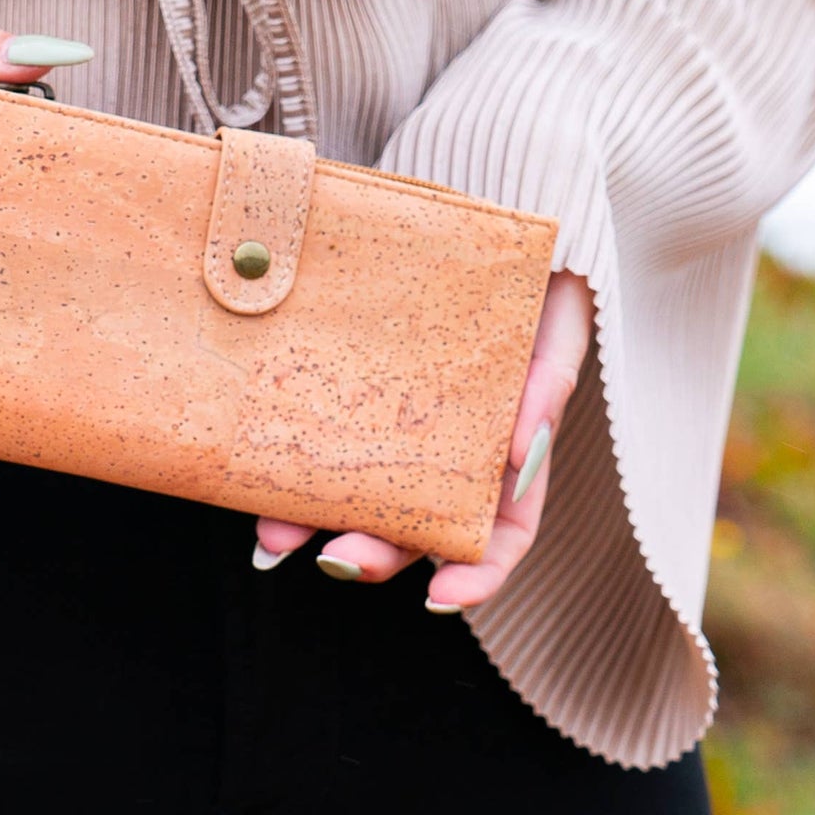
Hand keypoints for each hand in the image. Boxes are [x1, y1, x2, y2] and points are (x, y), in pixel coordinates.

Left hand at [252, 270, 594, 610]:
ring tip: (272, 537)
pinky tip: (257, 482)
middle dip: (374, 553)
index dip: (476, 577)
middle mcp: (448, 452)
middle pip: (413, 527)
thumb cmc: (538, 278)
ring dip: (314, 524)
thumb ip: (547, 384)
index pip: (499, 535)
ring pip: (356, 493)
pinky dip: (288, 468)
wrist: (492, 215)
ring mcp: (394, 425)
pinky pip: (318, 437)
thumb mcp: (557, 322)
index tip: (438, 599)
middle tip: (334, 556)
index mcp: (506, 453)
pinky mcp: (349, 391)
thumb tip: (522, 456)